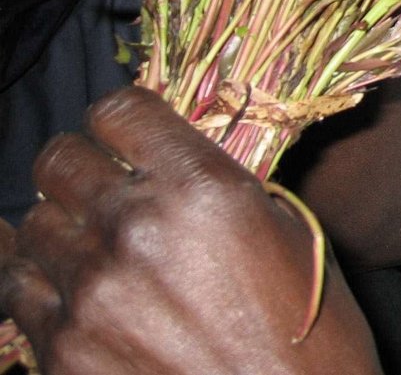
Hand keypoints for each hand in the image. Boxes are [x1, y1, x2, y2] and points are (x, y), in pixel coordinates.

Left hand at [0, 87, 382, 374]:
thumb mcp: (288, 233)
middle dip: (81, 165)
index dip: (121, 118)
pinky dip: (39, 280)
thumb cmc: (310, 330)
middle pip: (61, 160)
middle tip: (102, 184)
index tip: (127, 134)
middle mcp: (135, 228)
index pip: (118, 110)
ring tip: (90, 244)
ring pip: (31, 225)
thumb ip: (220, 188)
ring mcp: (89, 292)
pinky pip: (17, 291)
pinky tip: (65, 283)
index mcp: (201, 188)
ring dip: (61, 226)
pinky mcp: (60, 350)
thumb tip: (171, 167)